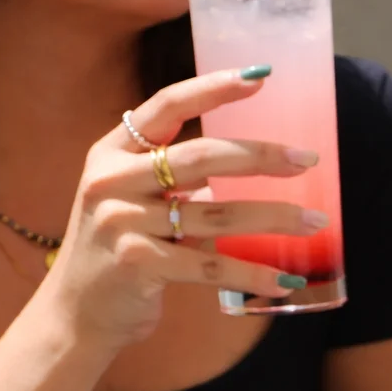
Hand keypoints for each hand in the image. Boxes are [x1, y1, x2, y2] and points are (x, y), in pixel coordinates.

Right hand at [40, 69, 322, 349]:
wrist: (75, 313)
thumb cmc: (120, 250)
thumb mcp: (135, 200)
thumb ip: (179, 180)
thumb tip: (257, 164)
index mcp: (113, 152)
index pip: (167, 106)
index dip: (213, 88)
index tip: (261, 77)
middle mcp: (111, 180)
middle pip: (202, 156)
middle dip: (261, 157)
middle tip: (308, 160)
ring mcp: (121, 221)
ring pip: (217, 214)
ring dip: (275, 218)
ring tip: (315, 222)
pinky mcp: (137, 264)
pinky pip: (211, 267)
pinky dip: (253, 274)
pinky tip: (285, 281)